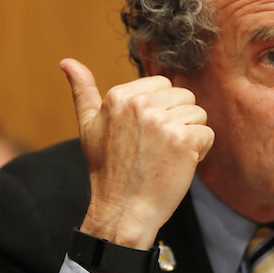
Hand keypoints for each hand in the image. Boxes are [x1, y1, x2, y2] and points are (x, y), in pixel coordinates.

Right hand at [59, 58, 213, 249]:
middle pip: (184, 97)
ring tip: (167, 157)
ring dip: (189, 137)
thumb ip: (82, 91)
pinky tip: (178, 165)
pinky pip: (207, 134)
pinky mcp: (183, 140)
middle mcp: (140, 105)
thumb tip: (66, 61)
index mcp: (119, 96)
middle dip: (178, 121)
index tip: (145, 135)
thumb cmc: (108, 170)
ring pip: (198, 115)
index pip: (163, 85)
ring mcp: (162, 122)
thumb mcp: (88, 126)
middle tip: (157, 149)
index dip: (161, 110)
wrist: (123, 211)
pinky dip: (199, 152)